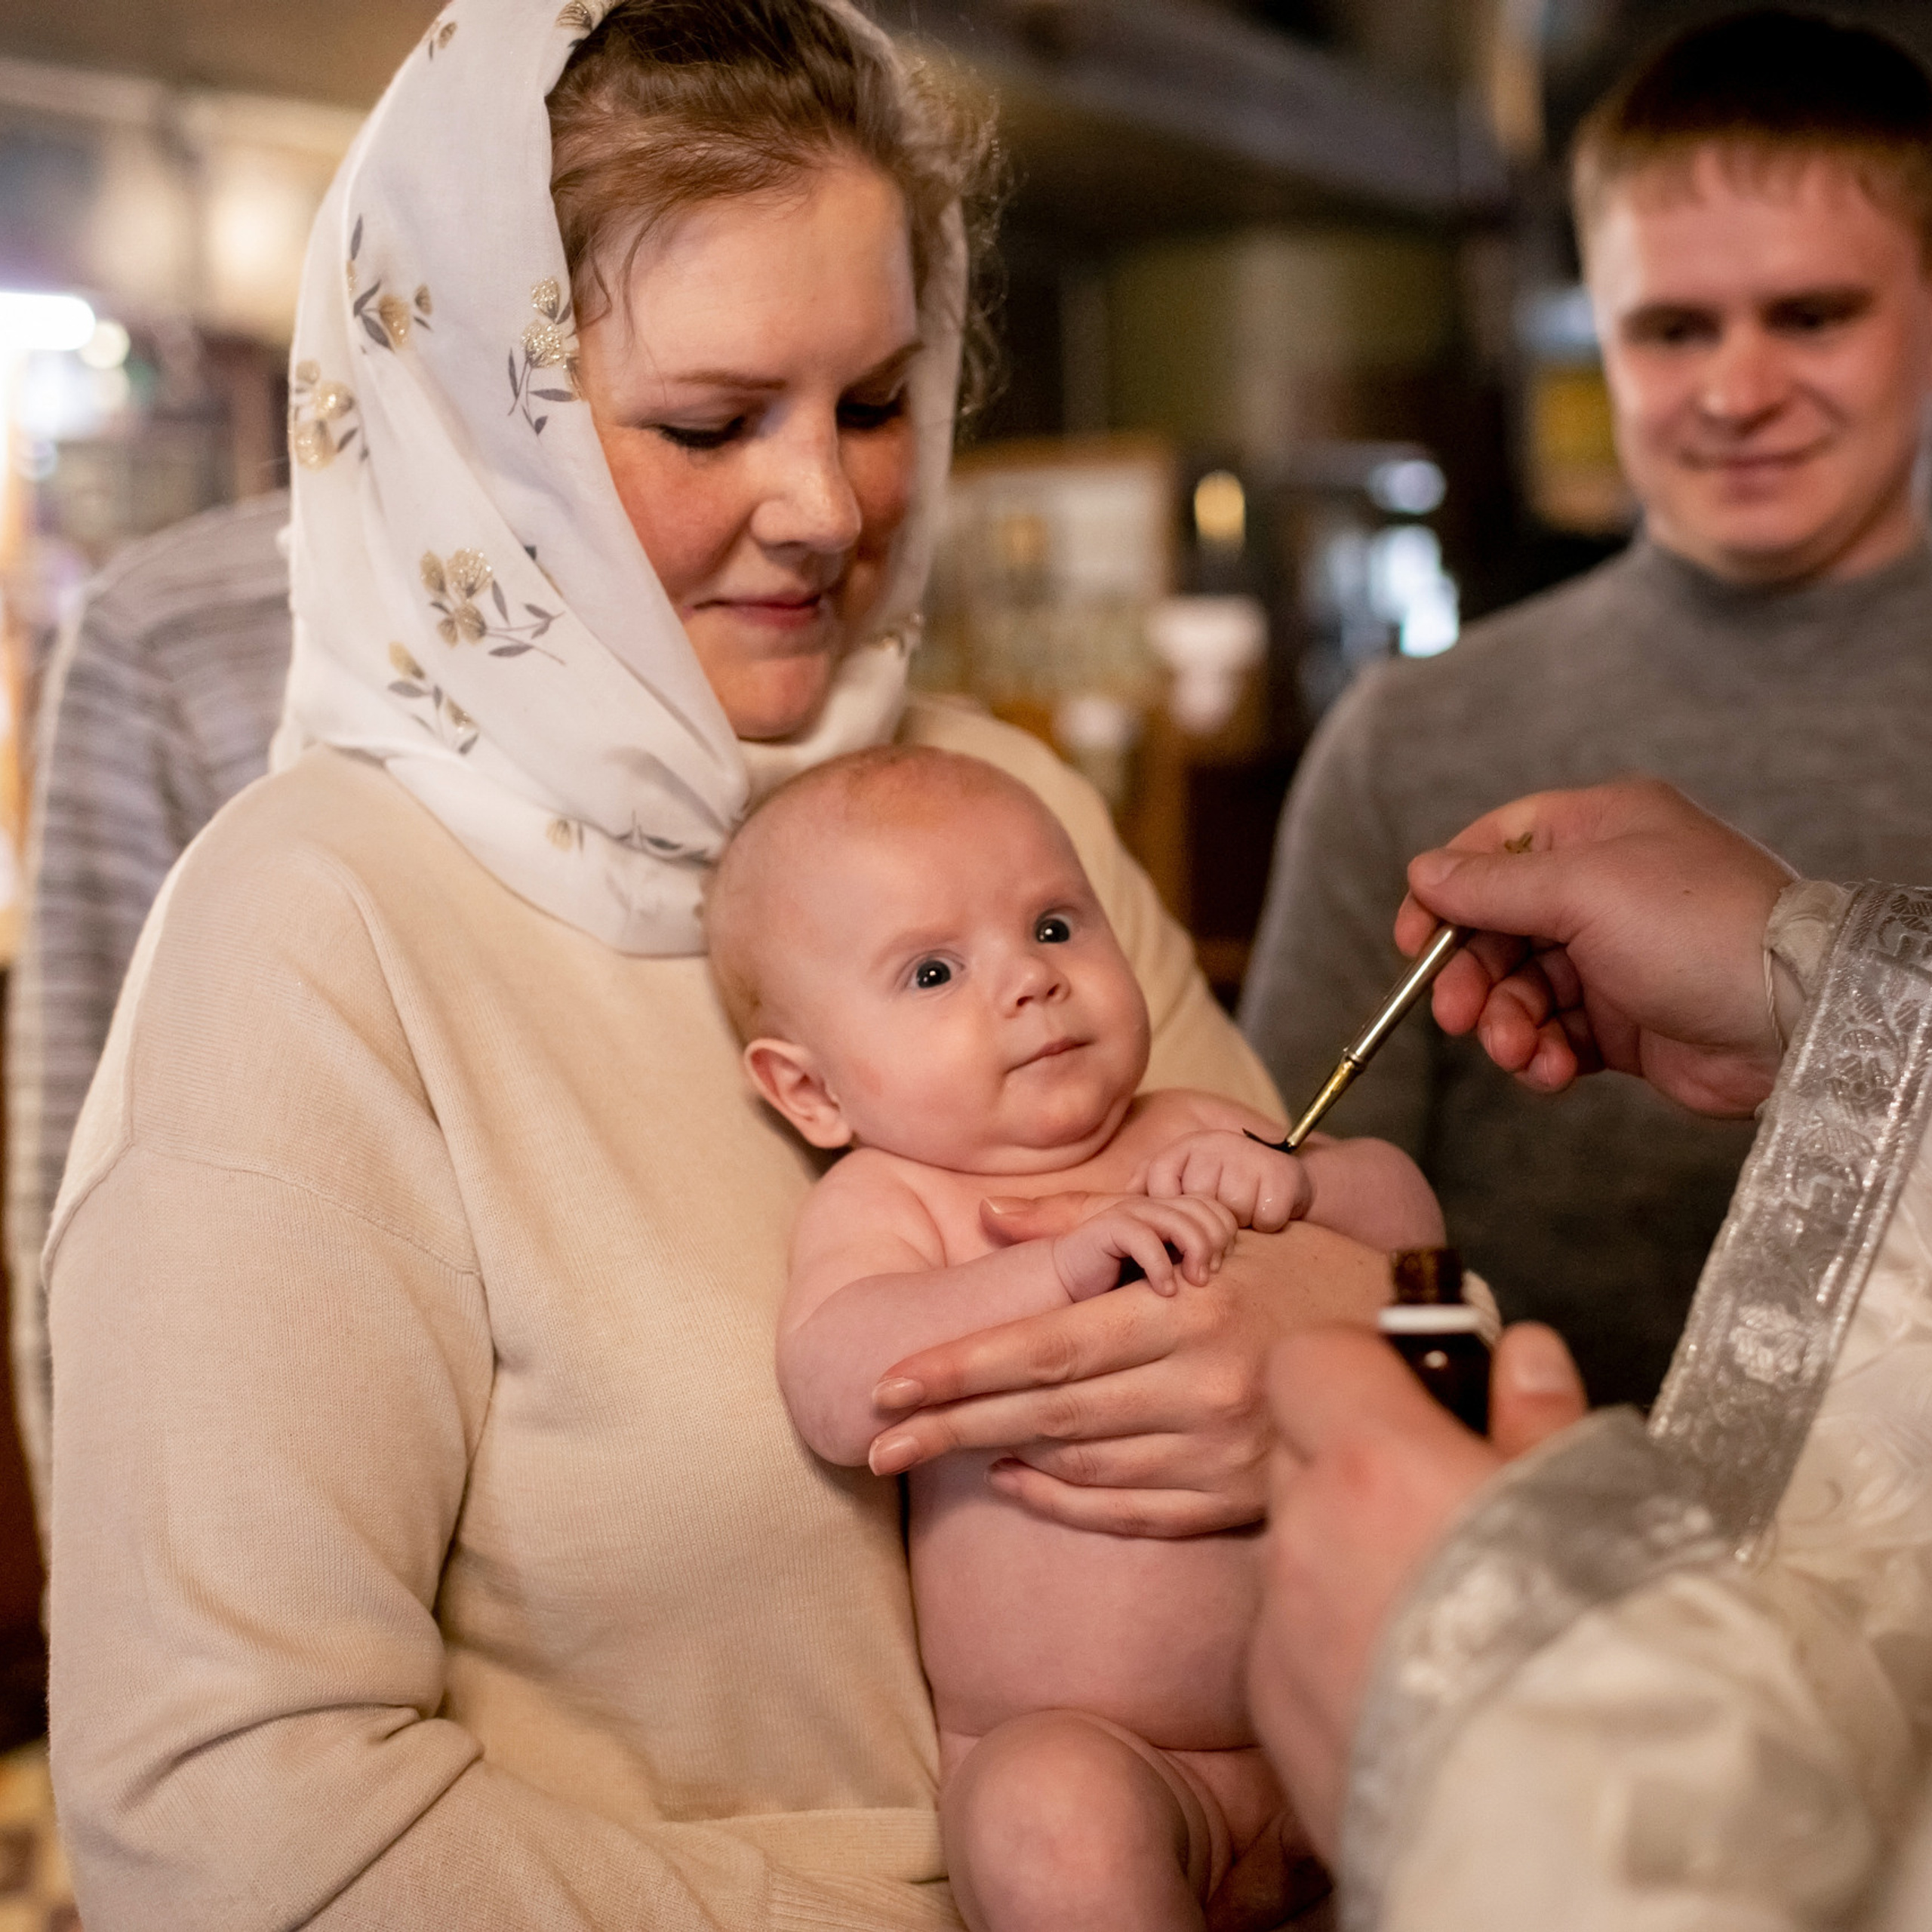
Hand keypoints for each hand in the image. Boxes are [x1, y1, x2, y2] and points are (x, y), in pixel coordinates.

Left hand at [865, 1218, 1390, 1535]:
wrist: (1419, 1342)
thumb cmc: (1300, 1267)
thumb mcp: (1210, 1221)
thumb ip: (1095, 1220)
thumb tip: (990, 1217)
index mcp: (1188, 1306)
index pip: (1048, 1345)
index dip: (962, 1368)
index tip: (889, 1384)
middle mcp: (1202, 1384)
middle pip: (1048, 1412)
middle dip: (950, 1426)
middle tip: (873, 1439)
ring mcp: (1224, 1451)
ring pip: (1083, 1465)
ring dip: (999, 1458)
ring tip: (928, 1451)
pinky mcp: (1242, 1500)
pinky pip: (1133, 1511)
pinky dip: (1067, 1501)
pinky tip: (1015, 1481)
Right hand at [1052, 1195, 1237, 1298]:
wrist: (1068, 1286)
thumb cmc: (1122, 1287)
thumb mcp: (1170, 1276)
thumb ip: (1195, 1267)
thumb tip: (1242, 1282)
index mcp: (1172, 1211)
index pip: (1217, 1208)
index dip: (1227, 1236)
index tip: (1219, 1269)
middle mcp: (1155, 1206)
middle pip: (1206, 1211)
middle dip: (1215, 1245)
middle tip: (1207, 1279)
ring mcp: (1131, 1212)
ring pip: (1181, 1221)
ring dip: (1194, 1255)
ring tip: (1192, 1286)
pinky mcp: (1108, 1227)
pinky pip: (1145, 1238)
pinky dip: (1160, 1267)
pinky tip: (1164, 1292)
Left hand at [1143, 1130, 1310, 1232]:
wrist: (1287, 1178)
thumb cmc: (1228, 1185)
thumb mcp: (1187, 1177)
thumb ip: (1151, 1184)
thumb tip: (1119, 1202)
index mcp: (1188, 1145)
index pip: (1157, 1183)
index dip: (1167, 1212)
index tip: (1181, 1221)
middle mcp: (1216, 1143)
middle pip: (1194, 1204)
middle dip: (1206, 1221)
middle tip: (1222, 1213)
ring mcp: (1250, 1156)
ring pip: (1229, 1215)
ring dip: (1239, 1224)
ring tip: (1246, 1211)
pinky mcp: (1281, 1176)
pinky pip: (1263, 1220)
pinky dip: (1266, 1225)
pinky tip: (1267, 1211)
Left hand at [1251, 1323, 1587, 1855]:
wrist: (1580, 1862)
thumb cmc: (1617, 1675)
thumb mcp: (1611, 1515)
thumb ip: (1543, 1422)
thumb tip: (1518, 1359)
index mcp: (1377, 1469)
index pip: (1309, 1358)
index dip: (1364, 1366)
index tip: (1428, 1398)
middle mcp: (1305, 1541)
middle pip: (1296, 1453)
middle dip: (1360, 1461)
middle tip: (1452, 1507)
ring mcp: (1278, 1635)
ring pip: (1296, 1551)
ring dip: (1351, 1556)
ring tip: (1451, 1613)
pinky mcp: (1274, 1720)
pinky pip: (1290, 1641)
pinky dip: (1337, 1644)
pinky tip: (1420, 1688)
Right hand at [1396, 777, 1794, 1116]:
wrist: (1794, 1018)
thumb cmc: (1700, 929)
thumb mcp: (1583, 889)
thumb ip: (1492, 886)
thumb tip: (1423, 872)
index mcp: (1599, 829)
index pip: (1494, 847)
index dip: (1446, 892)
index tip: (1414, 940)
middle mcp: (1604, 887)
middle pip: (1497, 927)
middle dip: (1472, 977)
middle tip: (1457, 1015)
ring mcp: (1614, 956)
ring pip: (1519, 989)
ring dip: (1506, 1025)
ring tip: (1518, 1052)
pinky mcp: (1625, 1021)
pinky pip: (1555, 1035)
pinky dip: (1543, 1056)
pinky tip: (1552, 1070)